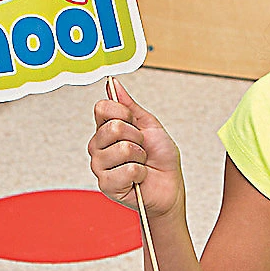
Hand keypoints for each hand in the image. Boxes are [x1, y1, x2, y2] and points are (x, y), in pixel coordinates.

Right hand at [89, 81, 183, 217]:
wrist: (170, 186)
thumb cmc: (161, 158)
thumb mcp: (150, 125)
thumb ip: (129, 106)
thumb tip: (113, 84)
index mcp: (106, 129)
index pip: (102, 108)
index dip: (123, 113)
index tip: (135, 123)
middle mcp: (99, 146)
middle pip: (112, 127)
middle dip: (137, 137)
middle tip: (142, 148)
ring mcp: (100, 166)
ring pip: (121, 149)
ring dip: (140, 156)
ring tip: (141, 163)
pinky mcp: (106, 184)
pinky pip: (126, 170)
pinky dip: (140, 173)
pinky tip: (139, 177)